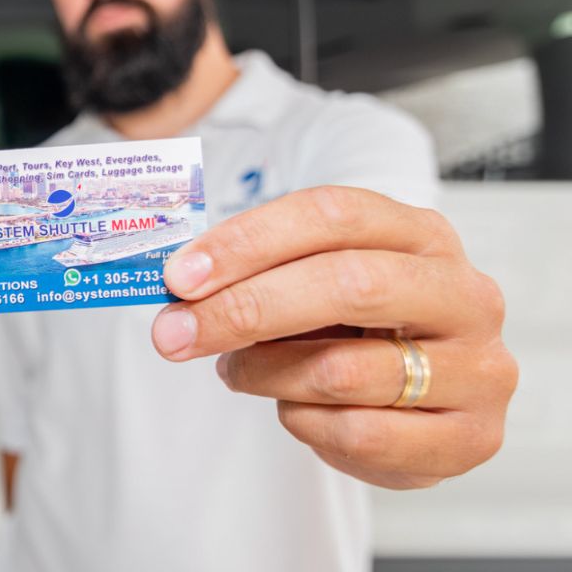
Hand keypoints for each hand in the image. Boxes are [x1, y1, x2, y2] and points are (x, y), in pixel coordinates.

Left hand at [150, 186, 517, 488]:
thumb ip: (255, 275)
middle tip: (173, 334)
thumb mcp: (310, 284)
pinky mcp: (472, 436)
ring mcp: (478, 367)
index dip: (248, 241)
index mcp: (421, 234)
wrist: (422, 404)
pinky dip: (305, 424)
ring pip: (342, 371)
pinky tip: (297, 410)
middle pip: (347, 284)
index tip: (179, 276)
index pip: (331, 214)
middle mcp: (464, 293)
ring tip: (238, 370)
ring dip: (265, 374)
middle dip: (245, 309)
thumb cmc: (354, 329)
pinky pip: (359, 433)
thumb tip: (178, 289)